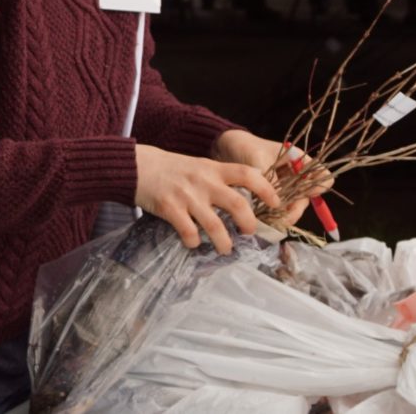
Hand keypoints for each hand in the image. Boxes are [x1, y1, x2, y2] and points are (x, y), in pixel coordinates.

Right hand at [134, 144, 279, 254]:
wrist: (139, 166)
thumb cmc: (173, 169)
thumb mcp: (200, 166)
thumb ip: (219, 180)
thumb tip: (243, 204)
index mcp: (214, 168)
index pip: (248, 174)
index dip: (266, 189)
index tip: (277, 203)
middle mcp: (204, 181)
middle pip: (238, 203)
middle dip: (249, 223)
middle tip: (249, 232)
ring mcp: (187, 195)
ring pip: (215, 225)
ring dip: (224, 242)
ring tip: (225, 248)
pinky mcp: (170, 208)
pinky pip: (188, 232)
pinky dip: (194, 242)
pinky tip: (193, 243)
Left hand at [214, 130, 333, 227]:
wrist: (227, 148)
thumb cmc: (245, 147)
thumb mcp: (258, 160)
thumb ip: (269, 180)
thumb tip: (278, 203)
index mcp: (299, 160)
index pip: (323, 176)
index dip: (319, 187)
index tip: (306, 194)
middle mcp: (295, 175)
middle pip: (306, 198)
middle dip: (295, 211)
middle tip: (282, 220)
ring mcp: (284, 186)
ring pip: (292, 207)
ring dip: (283, 216)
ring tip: (270, 222)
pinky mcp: (272, 196)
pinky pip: (278, 210)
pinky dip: (273, 217)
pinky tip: (263, 220)